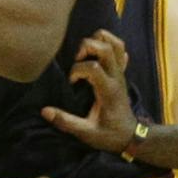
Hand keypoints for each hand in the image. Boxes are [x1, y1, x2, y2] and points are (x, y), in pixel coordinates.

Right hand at [40, 29, 137, 152]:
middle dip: (86, 47)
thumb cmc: (109, 135)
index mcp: (108, 90)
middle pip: (106, 47)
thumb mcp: (86, 133)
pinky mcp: (122, 73)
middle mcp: (116, 77)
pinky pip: (120, 50)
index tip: (72, 83)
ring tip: (85, 53)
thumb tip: (45, 111)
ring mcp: (121, 73)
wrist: (131, 137)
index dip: (77, 70)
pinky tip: (97, 55)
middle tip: (76, 60)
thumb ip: (66, 122)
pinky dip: (108, 45)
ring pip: (116, 44)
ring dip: (98, 41)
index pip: (93, 67)